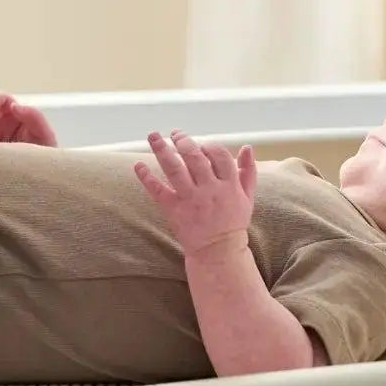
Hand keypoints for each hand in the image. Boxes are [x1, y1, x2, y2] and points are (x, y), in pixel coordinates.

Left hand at [135, 131, 256, 256]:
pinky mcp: (174, 210)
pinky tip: (137, 165)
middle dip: (183, 141)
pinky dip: (146, 177)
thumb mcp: (247, 197)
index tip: (202, 144)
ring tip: (153, 135)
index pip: (219, 155)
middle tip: (175, 133)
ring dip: (162, 150)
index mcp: (229, 185)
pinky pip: (158, 190)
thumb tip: (247, 147)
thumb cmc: (233, 222)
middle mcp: (209, 190)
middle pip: (194, 157)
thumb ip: (248, 171)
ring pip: (174, 169)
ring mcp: (190, 200)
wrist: (219, 252)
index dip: (210, 145)